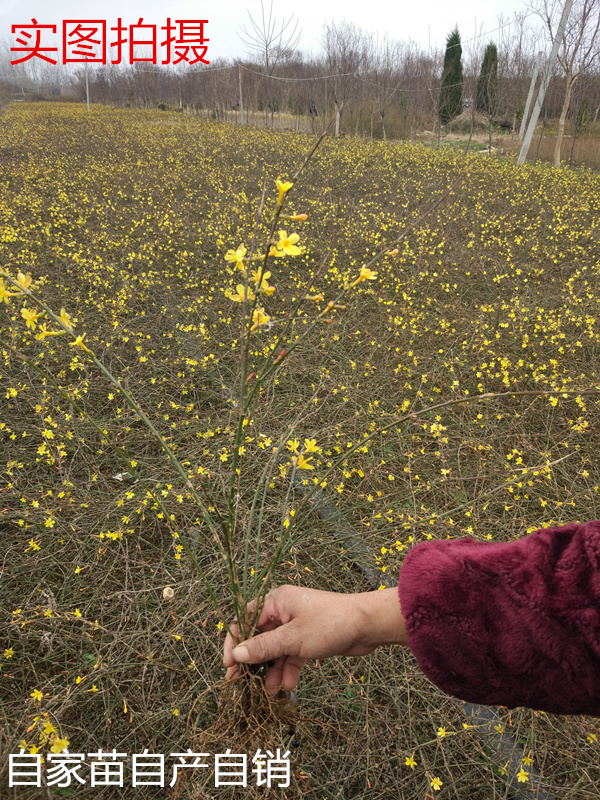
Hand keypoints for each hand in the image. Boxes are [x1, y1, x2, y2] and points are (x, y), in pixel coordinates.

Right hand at [223, 585, 406, 694]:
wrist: (367, 625)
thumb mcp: (292, 639)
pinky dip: (289, 669)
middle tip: (242, 684)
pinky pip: (291, 655)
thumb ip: (263, 648)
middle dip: (254, 661)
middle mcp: (284, 610)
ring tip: (270, 691)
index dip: (235, 643)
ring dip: (272, 670)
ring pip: (276, 650)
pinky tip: (288, 686)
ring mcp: (297, 625)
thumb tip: (236, 654)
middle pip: (260, 637)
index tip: (229, 667)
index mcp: (276, 601)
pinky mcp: (309, 638)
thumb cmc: (329, 624)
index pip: (245, 621)